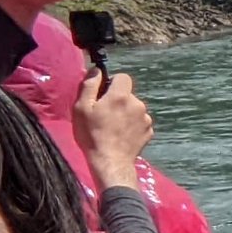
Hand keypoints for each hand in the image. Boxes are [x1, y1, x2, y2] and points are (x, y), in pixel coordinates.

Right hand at [73, 70, 153, 192]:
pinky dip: (132, 126)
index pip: (123, 77)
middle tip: (104, 115)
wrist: (110, 162)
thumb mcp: (82, 108)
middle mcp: (138, 104)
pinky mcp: (149, 131)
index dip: (112, 84)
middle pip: (128, 94)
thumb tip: (96, 70)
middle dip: (118, 100)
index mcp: (121, 96)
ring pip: (134, 108)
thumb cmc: (92, 135)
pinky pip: (140, 122)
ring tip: (113, 128)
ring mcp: (146, 118)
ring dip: (125, 113)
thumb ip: (90, 85)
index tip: (103, 96)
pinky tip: (122, 136)